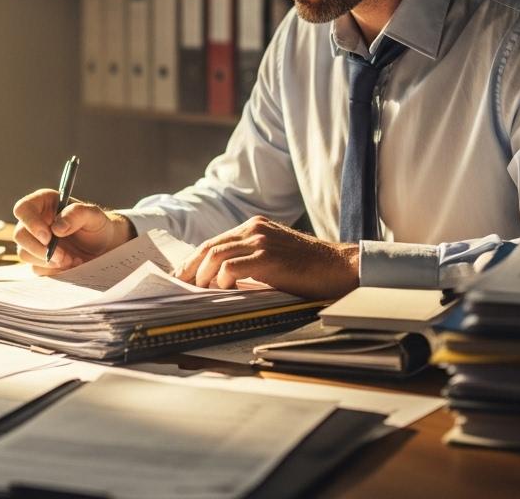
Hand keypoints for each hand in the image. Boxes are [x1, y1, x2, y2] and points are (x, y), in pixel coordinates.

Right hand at [12, 189, 133, 273]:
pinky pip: (36, 268)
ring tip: (72, 260)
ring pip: (25, 253)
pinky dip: (53, 270)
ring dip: (49, 261)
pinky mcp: (38, 259)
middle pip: (20, 235)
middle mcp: (35, 221)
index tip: (48, 237)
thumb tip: (57, 227)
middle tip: (63, 256)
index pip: (23, 209)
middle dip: (41, 249)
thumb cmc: (97, 226)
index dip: (31, 223)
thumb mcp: (93, 215)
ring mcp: (34, 242)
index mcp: (44, 203)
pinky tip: (69, 264)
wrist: (103, 247)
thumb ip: (77, 214)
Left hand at [173, 216, 358, 299]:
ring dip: (203, 276)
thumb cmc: (310, 268)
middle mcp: (255, 228)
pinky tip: (222, 291)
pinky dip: (221, 280)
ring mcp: (261, 240)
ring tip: (198, 292)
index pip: (214, 241)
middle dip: (190, 268)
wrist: (340, 266)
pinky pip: (232, 267)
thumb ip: (251, 260)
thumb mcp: (276, 256)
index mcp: (255, 226)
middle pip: (209, 246)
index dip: (194, 260)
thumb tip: (221, 280)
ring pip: (216, 255)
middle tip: (180, 287)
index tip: (182, 276)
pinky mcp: (268, 257)